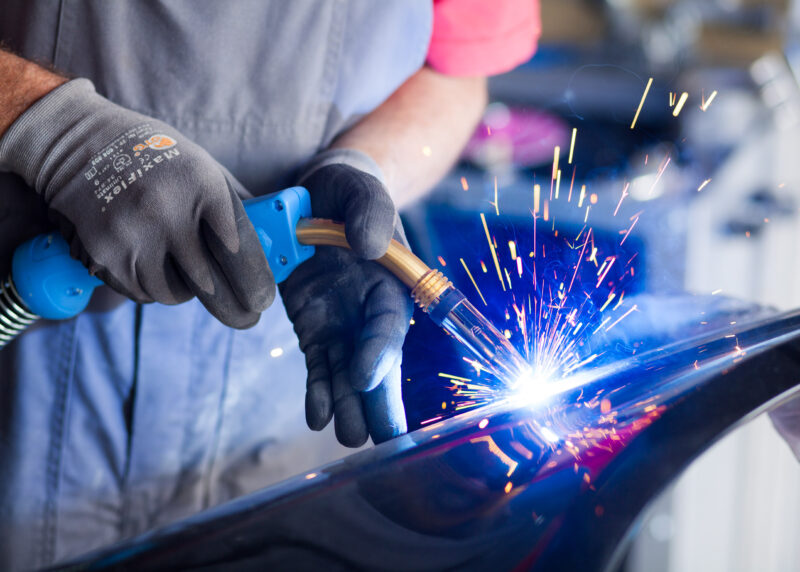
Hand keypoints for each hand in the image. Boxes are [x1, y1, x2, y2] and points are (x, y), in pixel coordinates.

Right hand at [0, 79, 272, 327]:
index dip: (254, 281)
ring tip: (183, 275)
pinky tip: (148, 263)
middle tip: (246, 318)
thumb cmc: (155, 157)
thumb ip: (235, 203)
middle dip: (231, 306)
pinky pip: (139, 292)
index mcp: (203, 186)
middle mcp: (169, 211)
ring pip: (172, 294)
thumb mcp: (203, 166)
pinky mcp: (104, 253)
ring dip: (182, 292)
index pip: (238, 250)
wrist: (78, 145)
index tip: (262, 300)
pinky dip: (148, 287)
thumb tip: (273, 240)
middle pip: (208, 282)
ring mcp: (134, 234)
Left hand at [280, 158, 412, 445]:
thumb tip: (372, 248)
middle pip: (378, 362)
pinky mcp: (316, 330)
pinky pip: (319, 366)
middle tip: (381, 439)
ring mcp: (343, 324)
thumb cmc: (347, 190)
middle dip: (379, 399)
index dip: (380, 351)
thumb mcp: (359, 189)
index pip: (389, 324)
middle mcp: (370, 311)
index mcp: (390, 281)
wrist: (319, 196)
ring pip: (348, 374)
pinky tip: (316, 415)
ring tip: (345, 437)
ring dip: (348, 405)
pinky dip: (318, 391)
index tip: (365, 376)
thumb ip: (370, 212)